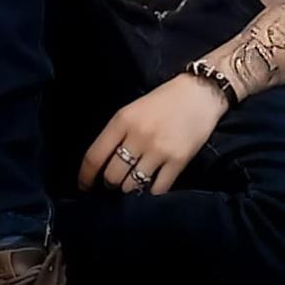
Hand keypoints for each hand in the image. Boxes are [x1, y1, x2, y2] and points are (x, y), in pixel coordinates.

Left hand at [77, 75, 225, 196]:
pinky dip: (151, 192)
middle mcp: (138, 136)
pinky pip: (157, 189)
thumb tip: (102, 164)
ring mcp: (159, 150)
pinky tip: (151, 187)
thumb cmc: (164, 101)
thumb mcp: (132, 110)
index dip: (85, 176)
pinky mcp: (178, 160)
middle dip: (110, 184)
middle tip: (114, 182)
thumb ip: (117, 134)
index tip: (84, 186)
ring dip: (129, 188)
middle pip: (112, 175)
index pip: (94, 156)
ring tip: (134, 183)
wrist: (200, 92)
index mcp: (122, 121)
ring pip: (132, 185)